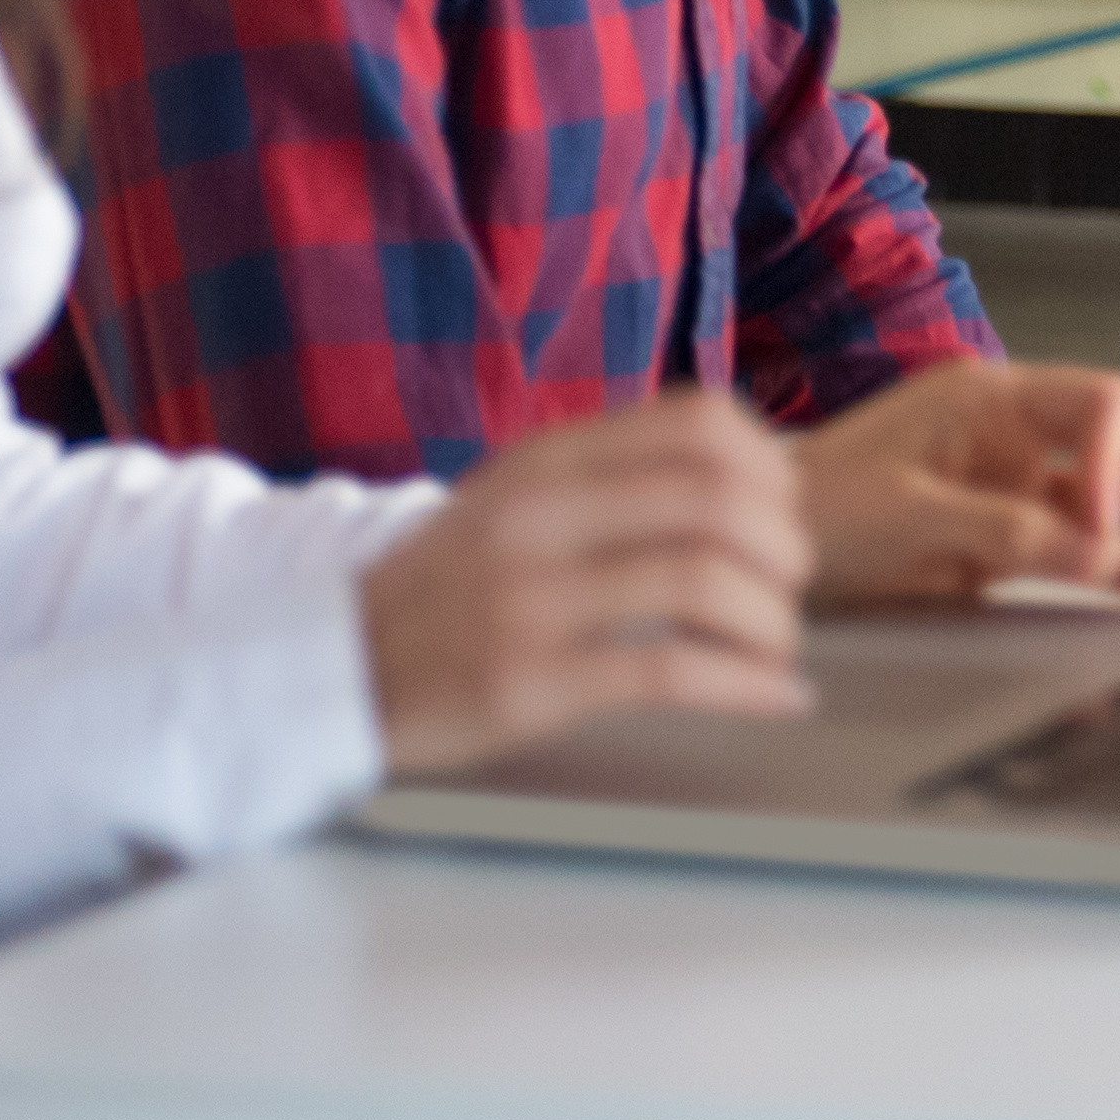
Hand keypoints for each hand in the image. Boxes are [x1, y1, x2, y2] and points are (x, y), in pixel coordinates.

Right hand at [357, 392, 812, 771]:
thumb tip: (769, 475)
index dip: (769, 463)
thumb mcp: (521, 499)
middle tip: (790, 584)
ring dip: (772, 620)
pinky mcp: (525, 681)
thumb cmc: (451, 586)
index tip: (787, 507)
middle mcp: (540, 514)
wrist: (329, 664)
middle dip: (784, 546)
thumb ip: (621, 477)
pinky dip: (746, 684)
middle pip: (717, 498)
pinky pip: (669, 670)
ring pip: (702, 582)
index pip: (696, 422)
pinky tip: (778, 696)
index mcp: (548, 459)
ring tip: (777, 645)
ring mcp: (528, 597)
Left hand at [797, 361, 1119, 611]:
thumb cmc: (813, 510)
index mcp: (993, 399)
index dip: (1119, 465)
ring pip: (1116, 499)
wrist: (756, 549)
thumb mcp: (908, 517)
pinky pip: (1085, 544)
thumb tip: (1096, 552)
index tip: (1103, 528)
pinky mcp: (1012, 532)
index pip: (1099, 407)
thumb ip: (1006, 530)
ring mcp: (1018, 480)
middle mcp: (1018, 430)